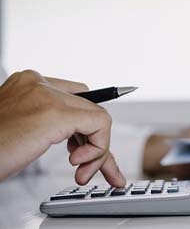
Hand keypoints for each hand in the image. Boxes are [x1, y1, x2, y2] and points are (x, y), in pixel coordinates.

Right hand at [0, 70, 124, 186]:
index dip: (86, 128)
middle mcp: (39, 84)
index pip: (77, 99)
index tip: (85, 148)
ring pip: (98, 116)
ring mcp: (46, 95)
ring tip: (81, 169)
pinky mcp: (54, 113)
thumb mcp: (26, 130)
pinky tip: (78, 162)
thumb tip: (81, 138)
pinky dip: (99, 148)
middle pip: (89, 108)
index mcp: (30, 85)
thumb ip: (51, 125)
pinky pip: (100, 124)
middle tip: (88, 165)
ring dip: (98, 149)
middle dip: (97, 140)